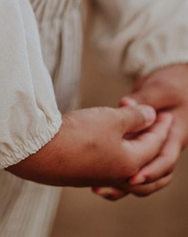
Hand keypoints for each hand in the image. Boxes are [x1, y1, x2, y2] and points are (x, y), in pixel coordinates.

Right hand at [6, 103, 171, 187]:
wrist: (42, 152)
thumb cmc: (79, 134)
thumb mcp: (111, 118)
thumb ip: (134, 117)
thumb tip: (151, 115)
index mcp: (131, 162)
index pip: (155, 142)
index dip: (160, 124)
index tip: (164, 111)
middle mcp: (120, 174)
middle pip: (147, 159)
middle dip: (154, 140)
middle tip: (156, 124)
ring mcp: (102, 177)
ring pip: (129, 167)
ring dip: (136, 150)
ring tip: (136, 136)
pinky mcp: (85, 175)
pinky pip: (112, 169)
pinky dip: (119, 157)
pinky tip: (112, 148)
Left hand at [92, 63, 187, 200]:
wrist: (178, 84)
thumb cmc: (173, 84)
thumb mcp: (160, 88)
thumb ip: (144, 97)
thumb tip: (125, 103)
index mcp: (176, 137)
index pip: (165, 160)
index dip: (150, 171)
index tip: (132, 177)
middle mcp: (164, 148)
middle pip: (154, 177)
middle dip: (132, 185)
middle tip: (106, 188)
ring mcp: (152, 150)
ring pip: (142, 176)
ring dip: (122, 185)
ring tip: (96, 189)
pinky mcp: (139, 147)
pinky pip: (131, 167)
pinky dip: (117, 177)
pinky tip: (96, 180)